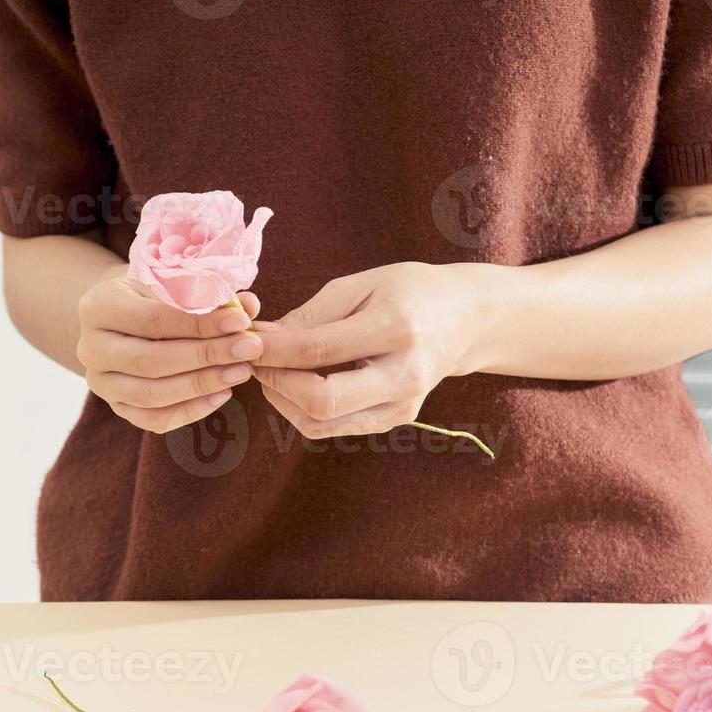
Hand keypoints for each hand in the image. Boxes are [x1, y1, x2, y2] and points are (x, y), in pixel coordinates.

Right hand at [76, 272, 265, 433]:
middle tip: (250, 349)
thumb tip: (250, 305)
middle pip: (151, 361)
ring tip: (241, 372)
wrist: (121, 319)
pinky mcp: (116, 407)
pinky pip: (155, 419)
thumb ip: (208, 295)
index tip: (241, 322)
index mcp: (98, 306)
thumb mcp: (171, 285)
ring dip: (202, 385)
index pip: (153, 320)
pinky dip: (192, 410)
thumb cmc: (153, 296)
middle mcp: (90, 348)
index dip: (199, 324)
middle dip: (207, 356)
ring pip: (152, 395)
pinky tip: (223, 394)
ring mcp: (100, 382)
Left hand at [251, 262, 491, 437]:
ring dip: (285, 401)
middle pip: (321, 401)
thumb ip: (310, 315)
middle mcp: (404, 374)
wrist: (466, 319)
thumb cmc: (410, 291)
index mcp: (396, 329)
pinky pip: (337, 427)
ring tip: (275, 371)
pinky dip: (306, 409)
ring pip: (323, 423)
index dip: (272, 350)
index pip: (318, 351)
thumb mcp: (361, 285)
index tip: (244, 340)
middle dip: (276, 383)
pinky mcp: (398, 419)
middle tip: (256, 360)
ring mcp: (403, 405)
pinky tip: (298, 384)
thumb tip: (262, 339)